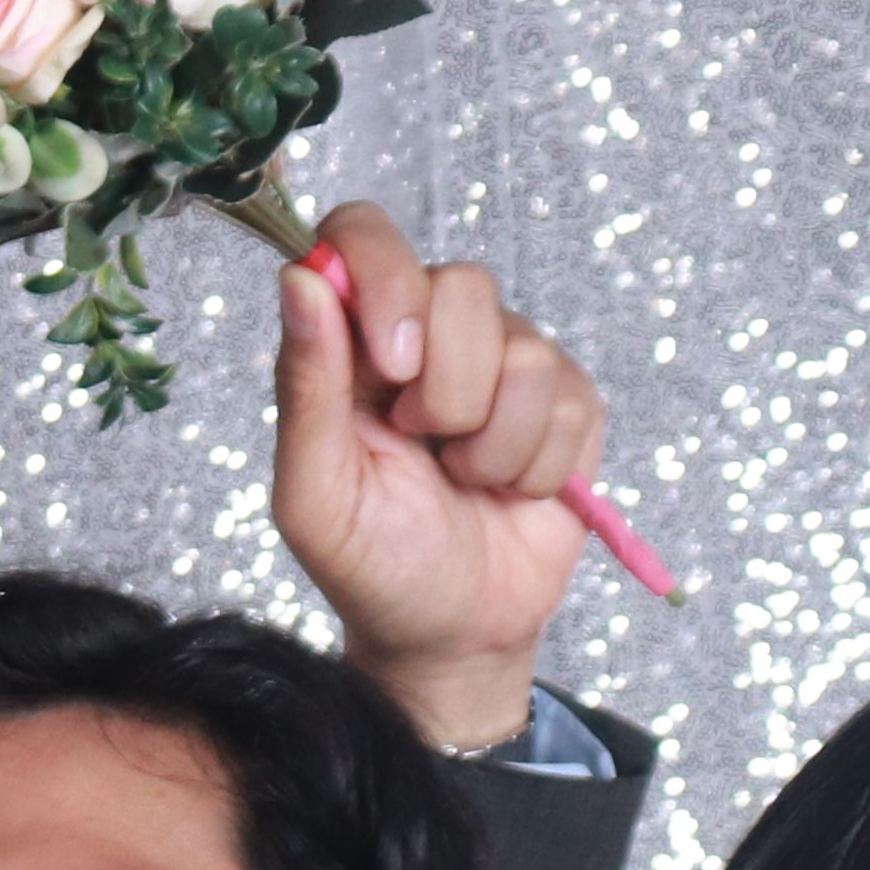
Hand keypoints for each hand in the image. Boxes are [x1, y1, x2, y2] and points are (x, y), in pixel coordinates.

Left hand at [274, 201, 606, 754]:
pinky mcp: (565, 399)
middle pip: (461, 283)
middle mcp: (428, 334)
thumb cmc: (371, 567)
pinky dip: (533, 463)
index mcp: (352, 344)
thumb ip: (306, 387)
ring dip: (489, 440)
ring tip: (462, 479)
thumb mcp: (316, 493)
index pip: (362, 234)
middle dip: (445, 388)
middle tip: (422, 447)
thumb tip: (300, 278)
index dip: (384, 276)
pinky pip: (568, 396)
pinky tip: (508, 489)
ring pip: (522, 346)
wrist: (453, 634)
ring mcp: (504, 361)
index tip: (392, 360)